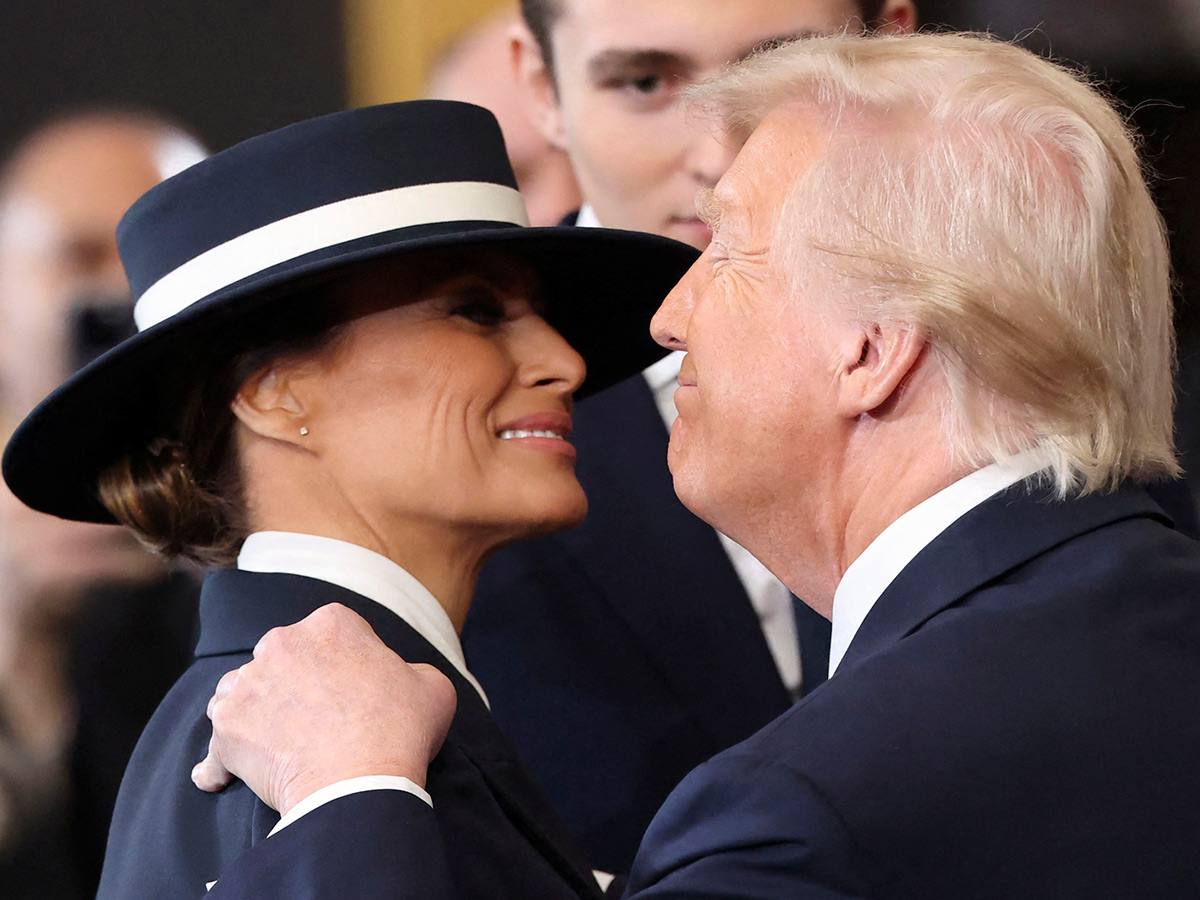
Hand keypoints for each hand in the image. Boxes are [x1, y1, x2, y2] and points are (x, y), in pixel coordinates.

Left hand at [191, 603, 455, 815]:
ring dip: (252, 714)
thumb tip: (398, 679)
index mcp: (331, 623)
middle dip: (289, 683)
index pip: (329, 634)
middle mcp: (282, 643)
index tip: (349, 689)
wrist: (359, 785)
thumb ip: (408, 669)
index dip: (341, 662)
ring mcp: (248, 685)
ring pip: (239, 693)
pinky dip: (219, 765)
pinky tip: (223, 778)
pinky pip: (215, 748)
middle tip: (312, 718)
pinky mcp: (227, 729)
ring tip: (270, 743)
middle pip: (278, 659)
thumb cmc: (400, 732)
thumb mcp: (431, 685)